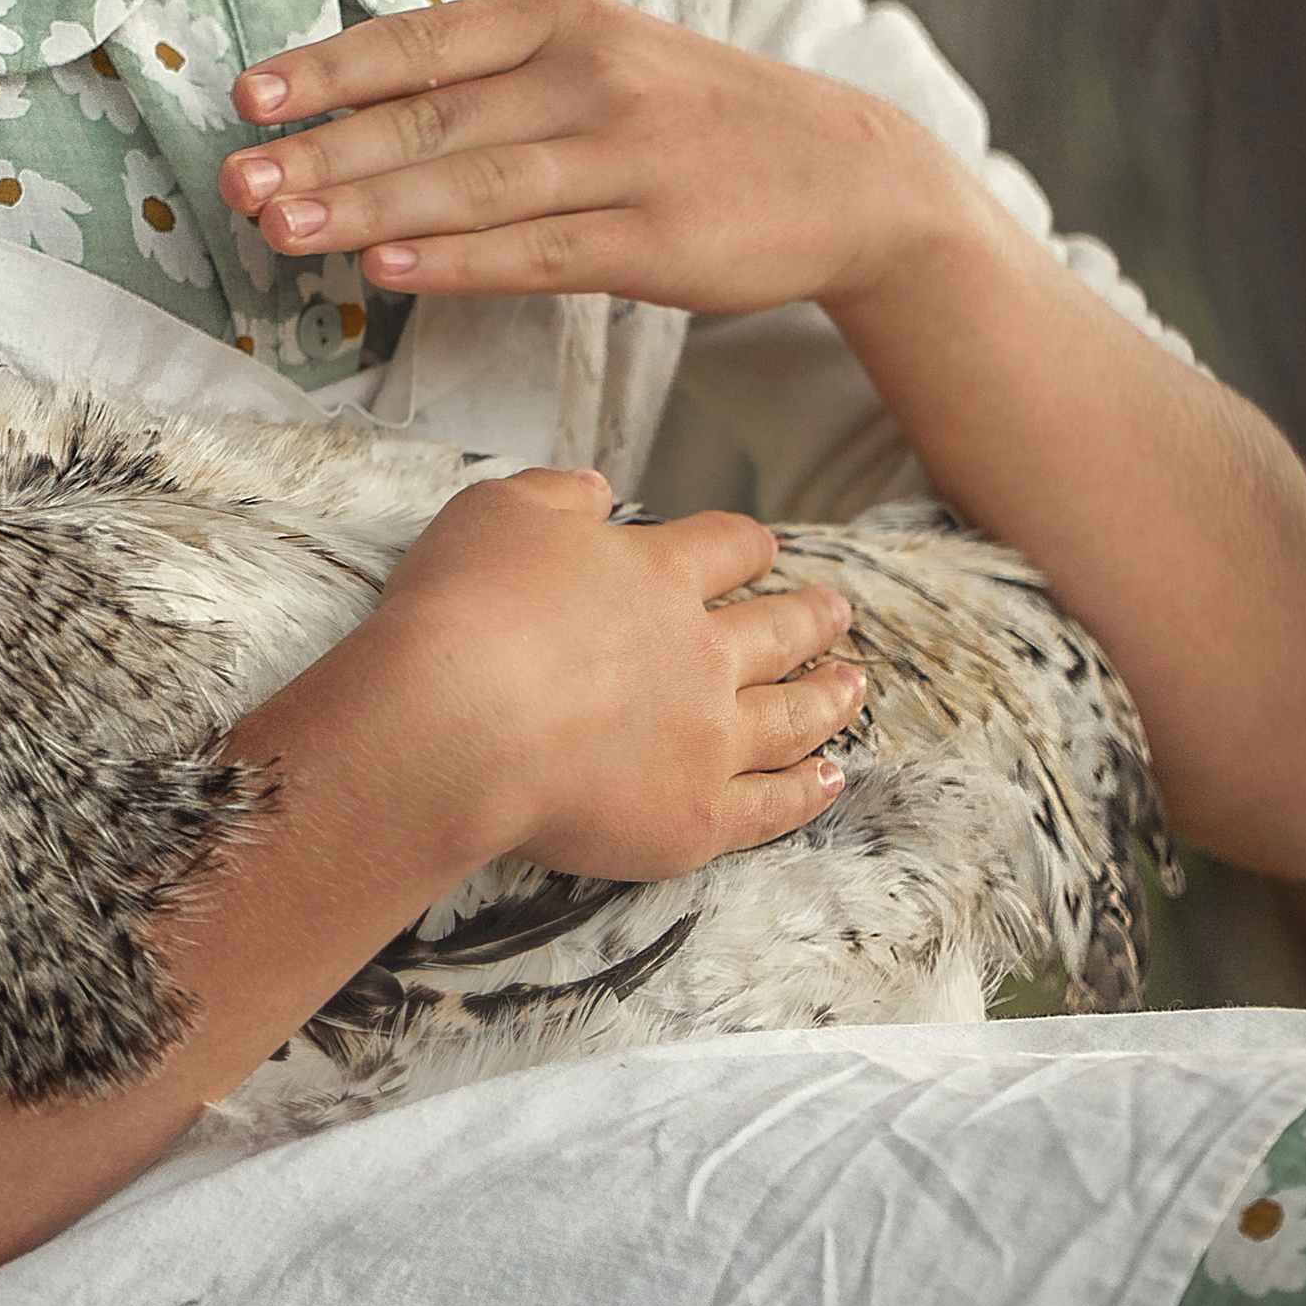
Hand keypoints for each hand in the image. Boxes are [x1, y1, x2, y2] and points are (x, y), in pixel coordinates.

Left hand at [220, 0, 974, 315]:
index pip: (421, 41)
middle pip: (430, 116)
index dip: (329, 70)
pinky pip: (535, 251)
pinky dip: (454, 262)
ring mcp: (625, 157)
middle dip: (324, 151)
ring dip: (367, 207)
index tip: (248, 99)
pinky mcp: (655, 240)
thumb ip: (492, 73)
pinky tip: (386, 272)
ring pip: (471, 184)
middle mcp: (589, 75)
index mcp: (562, 18)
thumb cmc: (691, 118)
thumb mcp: (600, 56)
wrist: (846, 171)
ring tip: (281, 229)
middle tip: (236, 181)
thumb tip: (354, 106)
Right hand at [285, 468, 864, 884]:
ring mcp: (708, 738)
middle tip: (836, 611)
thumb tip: (595, 490)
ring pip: (792, 714)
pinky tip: (826, 780)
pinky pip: (771, 805)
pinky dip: (804, 792)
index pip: (724, 548)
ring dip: (827, 696)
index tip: (762, 549)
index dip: (745, 547)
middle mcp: (701, 652)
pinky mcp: (696, 815)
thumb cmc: (461, 612)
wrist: (454, 725)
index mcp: (658, 574)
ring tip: (851, 686)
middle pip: (777, 629)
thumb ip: (554, 496)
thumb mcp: (495, 512)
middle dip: (809, 617)